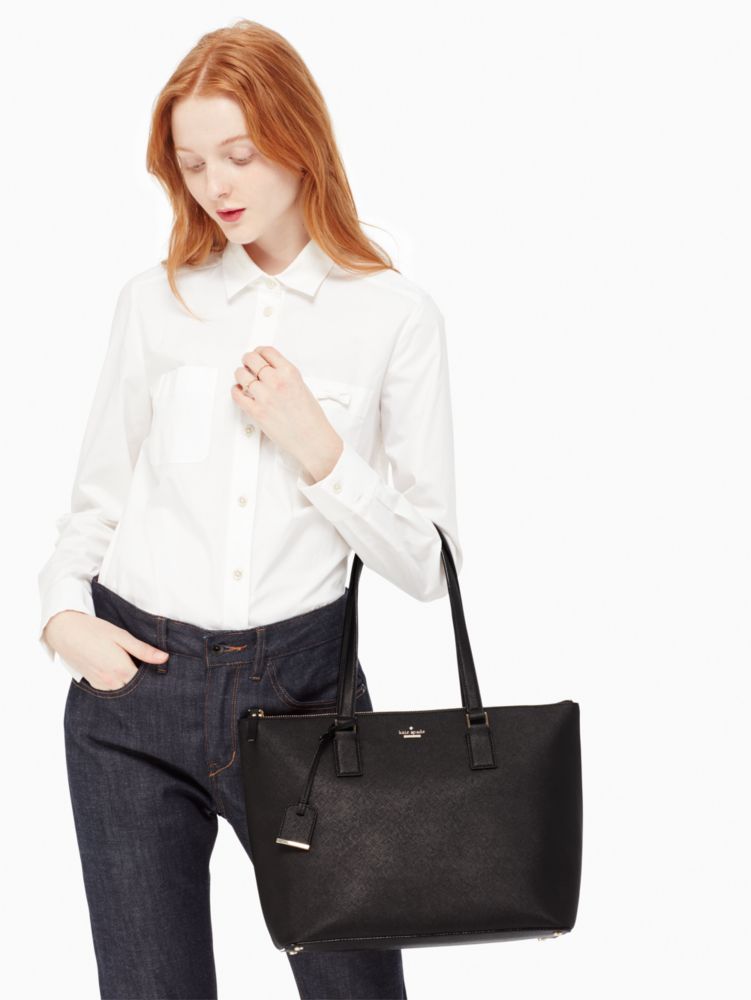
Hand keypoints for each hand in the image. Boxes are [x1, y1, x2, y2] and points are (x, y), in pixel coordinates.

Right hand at [43, 610, 169, 689]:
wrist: (65, 631)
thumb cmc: (95, 630)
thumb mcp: (122, 636)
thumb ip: (143, 650)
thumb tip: (165, 658)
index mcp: (121, 670)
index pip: (146, 682)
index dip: (155, 676)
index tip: (161, 669)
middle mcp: (111, 683)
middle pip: (135, 688)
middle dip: (144, 682)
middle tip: (149, 669)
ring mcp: (101, 685)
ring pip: (123, 691)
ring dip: (130, 683)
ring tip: (134, 668)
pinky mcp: (93, 684)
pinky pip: (111, 689)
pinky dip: (118, 683)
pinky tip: (120, 671)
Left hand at [231, 345, 343, 481]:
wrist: (312, 439)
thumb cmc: (311, 418)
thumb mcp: (302, 387)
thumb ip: (285, 376)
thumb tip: (270, 371)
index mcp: (290, 373)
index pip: (267, 351)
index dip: (259, 351)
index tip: (257, 354)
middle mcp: (276, 381)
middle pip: (251, 359)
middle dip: (248, 360)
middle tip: (247, 363)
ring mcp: (264, 396)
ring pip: (241, 375)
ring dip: (241, 375)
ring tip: (243, 378)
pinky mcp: (256, 411)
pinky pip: (237, 395)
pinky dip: (236, 391)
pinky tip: (240, 391)